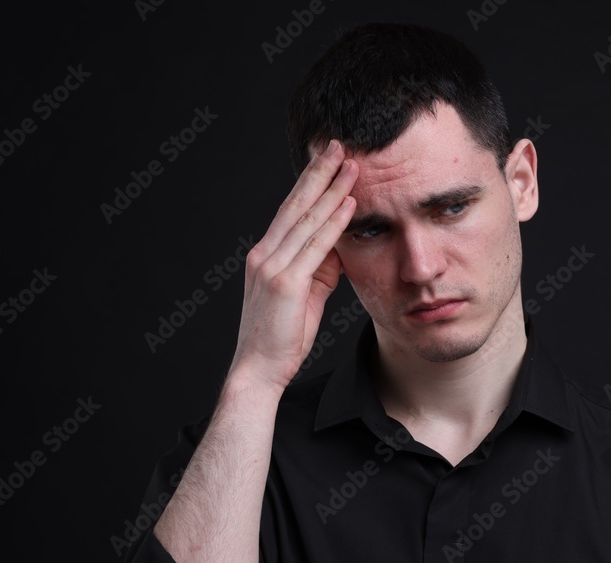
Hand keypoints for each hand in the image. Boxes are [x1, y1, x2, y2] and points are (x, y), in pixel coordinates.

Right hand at [227, 139, 357, 391]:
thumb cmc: (282, 336)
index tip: (326, 159)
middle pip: (296, 204)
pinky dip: (334, 223)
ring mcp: (273, 267)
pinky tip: (349, 204)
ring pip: (307, 219)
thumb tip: (339, 245)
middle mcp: (265, 254)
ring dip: (332, 189)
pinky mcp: (286, 283)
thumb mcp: (306, 295)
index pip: (290, 210)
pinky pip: (315, 246)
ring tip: (351, 164)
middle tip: (337, 144)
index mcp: (266, 255)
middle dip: (318, 172)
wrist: (259, 369)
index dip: (309, 182)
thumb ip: (319, 267)